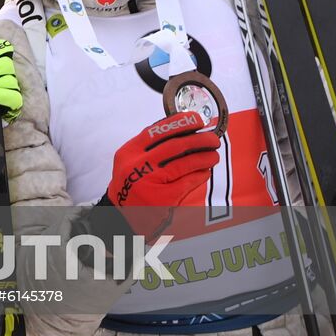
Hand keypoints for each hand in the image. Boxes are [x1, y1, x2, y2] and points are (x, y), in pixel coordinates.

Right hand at [105, 111, 220, 238]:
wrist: (121, 216)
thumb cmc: (131, 184)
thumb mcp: (130, 161)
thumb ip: (149, 146)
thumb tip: (182, 129)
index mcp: (129, 152)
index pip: (156, 131)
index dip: (180, 123)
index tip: (196, 120)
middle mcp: (137, 165)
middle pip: (175, 145)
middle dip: (199, 139)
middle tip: (213, 139)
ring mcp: (150, 181)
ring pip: (185, 163)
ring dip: (204, 157)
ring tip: (213, 155)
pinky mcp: (163, 198)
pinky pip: (188, 182)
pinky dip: (200, 175)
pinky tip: (205, 172)